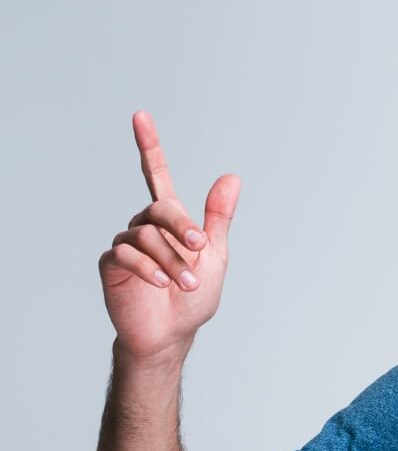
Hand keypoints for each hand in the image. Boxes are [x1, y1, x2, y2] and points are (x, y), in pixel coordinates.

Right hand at [97, 110, 240, 363]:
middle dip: (182, 227)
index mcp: (171, 220)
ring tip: (187, 283)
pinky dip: (149, 268)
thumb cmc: (194, 298)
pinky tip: (163, 283)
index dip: (149, 146)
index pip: (156, 175)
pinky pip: (127, 254)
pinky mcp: (113, 264)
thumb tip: (232, 177)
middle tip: (200, 248)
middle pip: (160, 208)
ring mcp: (127, 243)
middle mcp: (146, 226)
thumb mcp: (214, 256)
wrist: (172, 334)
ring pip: (146, 234)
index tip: (141, 116)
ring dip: (172, 259)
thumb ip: (218, 218)